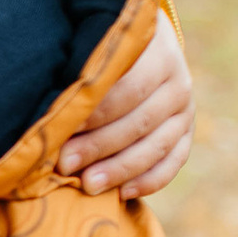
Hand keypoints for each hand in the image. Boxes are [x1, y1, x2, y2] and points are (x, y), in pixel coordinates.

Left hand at [59, 16, 192, 197]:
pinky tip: (122, 193)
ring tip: (88, 185)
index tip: (61, 128)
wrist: (141, 46)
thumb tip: (52, 104)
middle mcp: (178, 81)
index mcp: (158, 52)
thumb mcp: (95, 42)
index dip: (94, 112)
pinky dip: (149, 181)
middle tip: (65, 164)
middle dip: (98, 146)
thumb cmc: (102, 46)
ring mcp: (185, 109)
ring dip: (120, 169)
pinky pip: (172, 162)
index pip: (128, 89)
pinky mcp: (186, 133)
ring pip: (157, 146)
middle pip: (139, 121)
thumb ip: (83, 65)